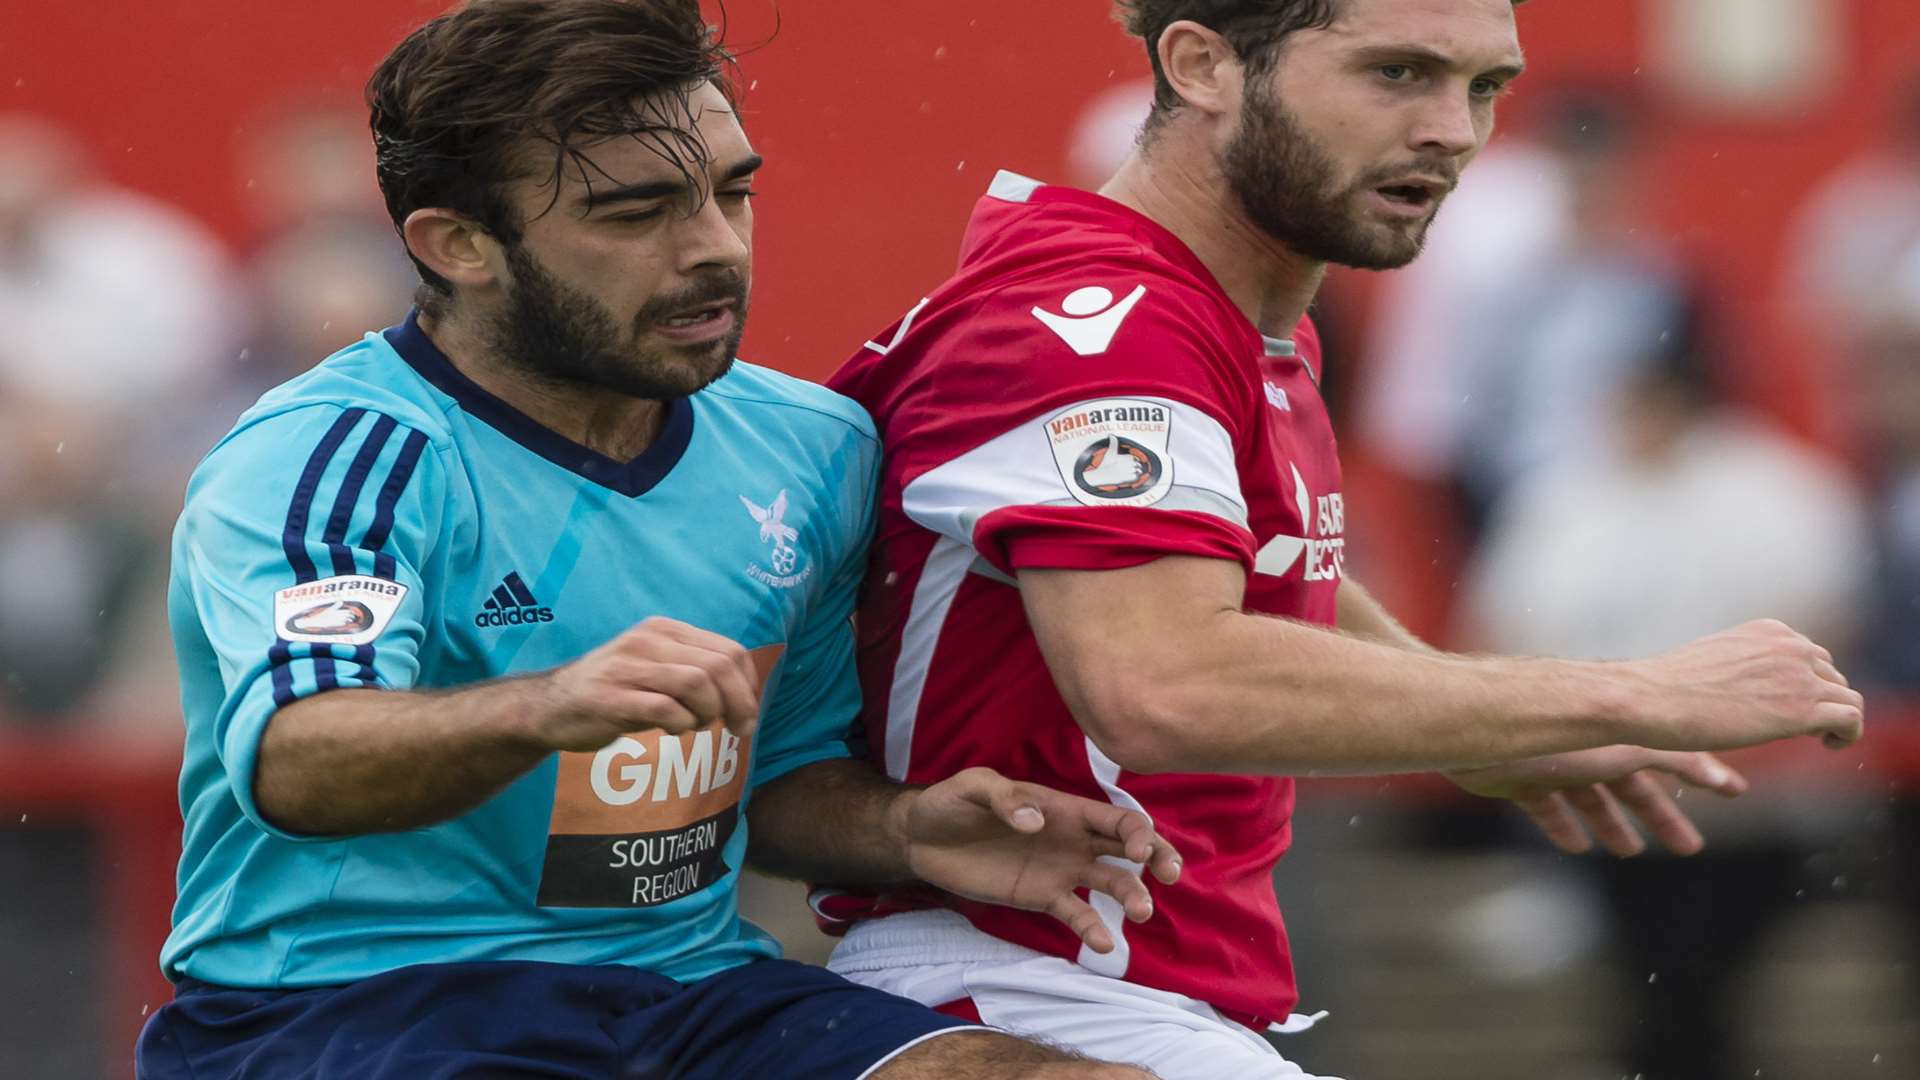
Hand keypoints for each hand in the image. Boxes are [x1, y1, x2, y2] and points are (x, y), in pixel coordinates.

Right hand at [535, 617, 759, 750]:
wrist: (550, 706)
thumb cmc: (614, 691)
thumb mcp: (656, 669)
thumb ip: (694, 671)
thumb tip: (744, 696)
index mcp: (665, 630)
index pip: (730, 650)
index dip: (747, 685)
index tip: (745, 712)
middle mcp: (648, 641)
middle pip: (718, 667)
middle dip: (739, 703)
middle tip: (738, 729)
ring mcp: (628, 667)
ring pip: (697, 683)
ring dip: (709, 713)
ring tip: (696, 725)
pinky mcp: (611, 697)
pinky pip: (665, 709)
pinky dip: (681, 724)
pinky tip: (673, 730)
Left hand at [892, 766, 1182, 953]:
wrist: (922, 839)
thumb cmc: (952, 803)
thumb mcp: (974, 788)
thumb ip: (1005, 798)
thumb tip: (1036, 821)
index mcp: (1064, 807)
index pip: (1114, 817)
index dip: (1136, 831)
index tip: (1138, 850)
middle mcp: (1073, 839)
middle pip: (1128, 848)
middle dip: (1157, 858)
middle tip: (1170, 876)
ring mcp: (1060, 871)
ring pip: (1111, 882)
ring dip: (1132, 895)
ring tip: (1142, 912)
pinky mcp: (1042, 898)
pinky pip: (1075, 914)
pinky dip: (1093, 928)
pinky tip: (1105, 943)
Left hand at [1449, 747, 1749, 855]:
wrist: (1482, 731)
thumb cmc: (1559, 736)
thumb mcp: (1629, 749)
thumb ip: (1677, 762)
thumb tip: (1727, 781)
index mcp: (1620, 735)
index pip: (1671, 756)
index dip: (1702, 775)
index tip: (1733, 794)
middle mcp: (1588, 747)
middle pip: (1633, 786)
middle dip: (1660, 816)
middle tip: (1689, 848)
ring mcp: (1552, 763)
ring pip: (1590, 798)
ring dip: (1611, 824)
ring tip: (1629, 851)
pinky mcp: (1518, 779)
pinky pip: (1544, 807)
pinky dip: (1561, 826)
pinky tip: (1575, 846)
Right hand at [1623, 619, 1864, 751]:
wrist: (1651, 699)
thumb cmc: (1668, 686)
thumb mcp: (1714, 659)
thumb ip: (1743, 664)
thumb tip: (1750, 688)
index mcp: (1769, 630)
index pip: (1809, 655)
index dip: (1804, 683)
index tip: (1788, 706)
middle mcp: (1790, 646)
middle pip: (1832, 675)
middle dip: (1821, 700)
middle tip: (1801, 727)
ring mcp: (1799, 676)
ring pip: (1848, 697)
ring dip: (1838, 719)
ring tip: (1820, 739)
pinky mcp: (1802, 710)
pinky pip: (1852, 719)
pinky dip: (1848, 735)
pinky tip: (1828, 745)